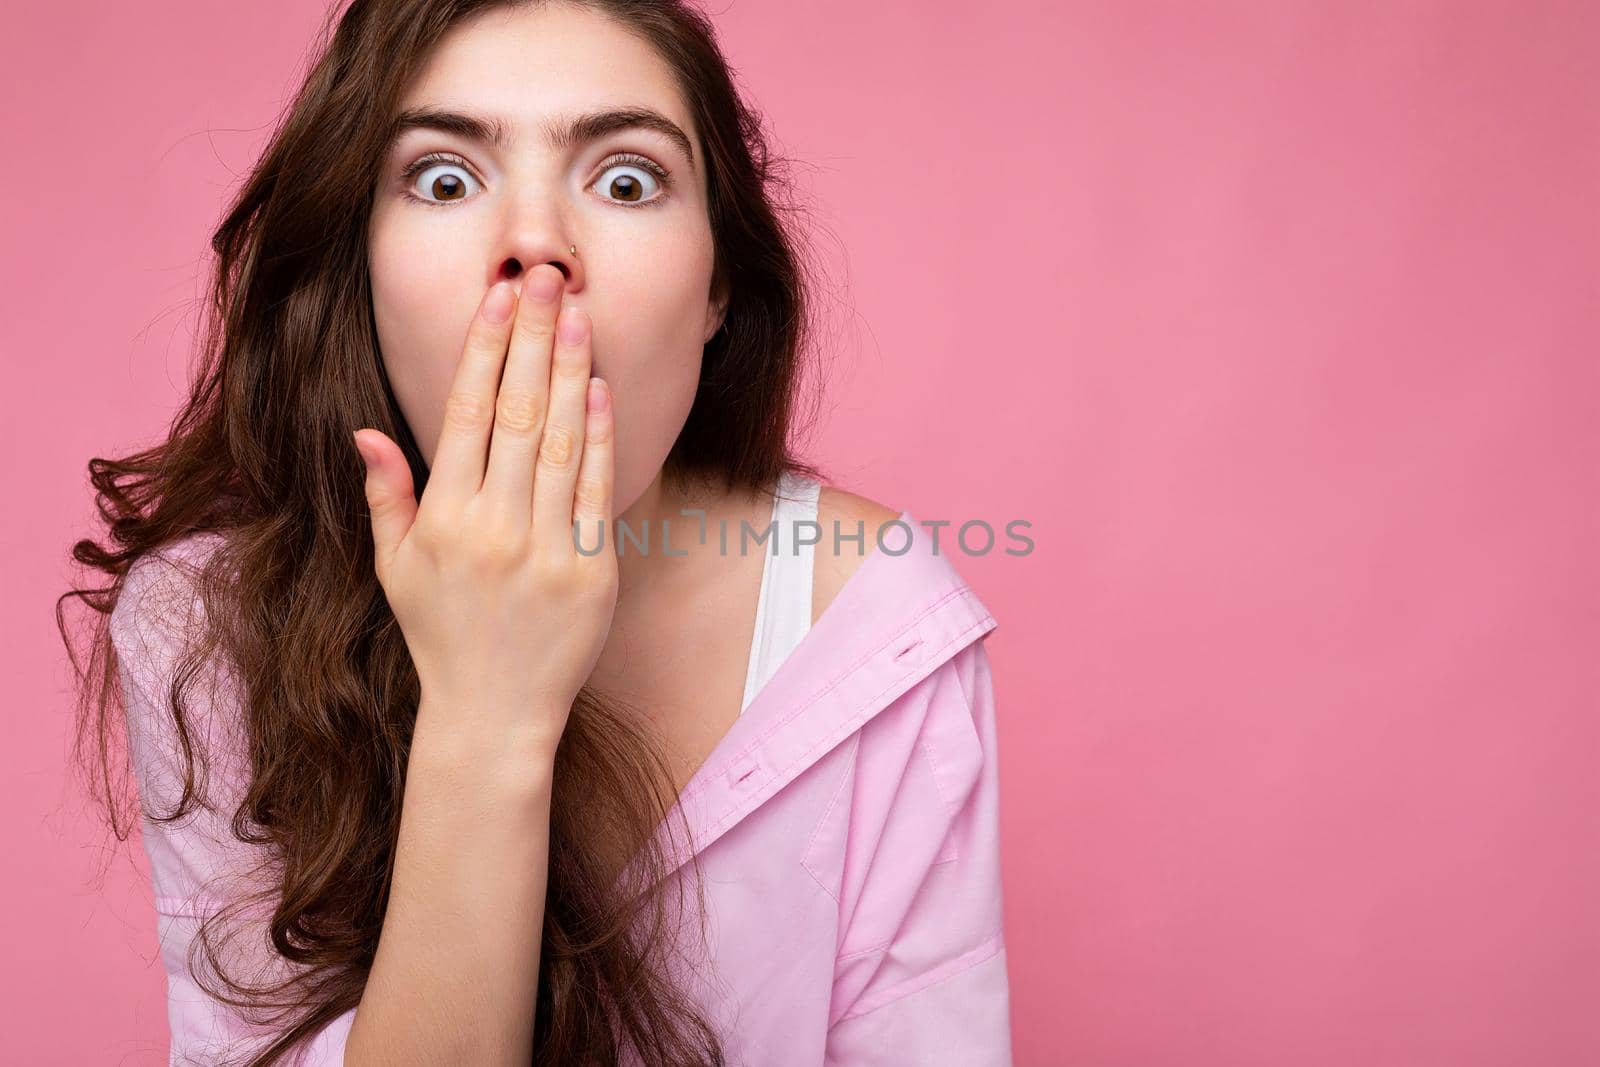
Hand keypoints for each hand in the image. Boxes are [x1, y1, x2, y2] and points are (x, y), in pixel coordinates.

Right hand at [352, 264, 616, 755]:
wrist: (493, 715)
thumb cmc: (440, 636)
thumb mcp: (395, 568)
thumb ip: (387, 496)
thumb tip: (365, 431)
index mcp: (442, 518)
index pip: (464, 412)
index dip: (484, 347)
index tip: (499, 294)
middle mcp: (493, 526)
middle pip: (515, 411)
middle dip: (532, 336)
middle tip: (546, 276)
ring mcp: (545, 548)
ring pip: (557, 440)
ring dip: (569, 370)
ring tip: (578, 313)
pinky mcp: (591, 571)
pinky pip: (595, 489)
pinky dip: (597, 436)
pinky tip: (600, 388)